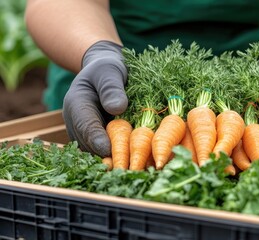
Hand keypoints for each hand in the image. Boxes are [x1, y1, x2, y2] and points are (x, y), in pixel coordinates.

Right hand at [63, 41, 127, 156]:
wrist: (105, 72)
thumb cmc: (108, 69)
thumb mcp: (110, 71)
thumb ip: (111, 88)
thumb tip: (117, 108)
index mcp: (76, 104)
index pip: (85, 125)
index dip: (97, 139)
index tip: (109, 149)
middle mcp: (77, 122)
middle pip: (89, 143)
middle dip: (106, 155)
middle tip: (126, 164)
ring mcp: (85, 133)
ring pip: (96, 151)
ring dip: (113, 159)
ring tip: (132, 166)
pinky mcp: (96, 139)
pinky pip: (104, 151)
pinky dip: (118, 156)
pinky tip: (134, 162)